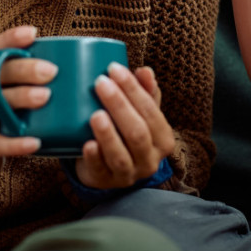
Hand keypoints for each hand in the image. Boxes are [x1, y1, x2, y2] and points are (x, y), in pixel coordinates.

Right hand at [0, 26, 53, 194]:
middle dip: (23, 69)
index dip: (9, 39)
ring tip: (45, 96)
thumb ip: (28, 79)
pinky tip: (35, 142)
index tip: (32, 33)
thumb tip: (76, 65)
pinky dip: (15, 143)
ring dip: (19, 97)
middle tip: (52, 71)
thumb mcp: (6, 92)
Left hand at [74, 63, 175, 189]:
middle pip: (137, 132)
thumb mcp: (140, 113)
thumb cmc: (126, 132)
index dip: (134, 89)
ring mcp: (128, 174)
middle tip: (100, 83)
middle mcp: (150, 159)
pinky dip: (94, 158)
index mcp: (163, 139)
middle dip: (119, 105)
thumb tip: (145, 71)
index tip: (114, 68)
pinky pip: (101, 171)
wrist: (109, 167)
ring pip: (120, 155)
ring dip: (108, 134)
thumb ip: (145, 92)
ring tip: (95, 114)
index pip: (152, 111)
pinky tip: (87, 144)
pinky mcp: (106, 182)